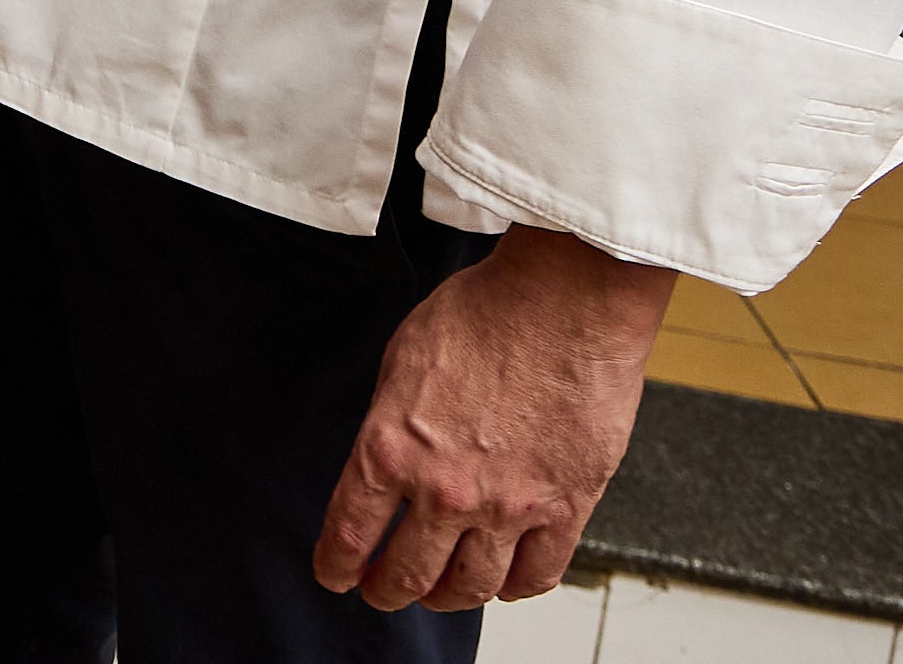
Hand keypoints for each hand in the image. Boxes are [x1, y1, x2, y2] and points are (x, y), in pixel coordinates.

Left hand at [314, 230, 672, 609]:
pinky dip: (515, 588)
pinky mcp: (566, 508)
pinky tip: (503, 582)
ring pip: (470, 587)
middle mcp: (444, 490)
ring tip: (438, 594)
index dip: (337, 565)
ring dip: (446, 598)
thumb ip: (390, 424)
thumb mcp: (401, 361)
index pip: (348, 534)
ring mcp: (508, 506)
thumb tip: (386, 462)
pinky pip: (537, 575)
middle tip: (383, 591)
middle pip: (407, 574)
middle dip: (387, 590)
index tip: (336, 575)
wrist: (563, 302)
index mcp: (389, 449)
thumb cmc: (484, 314)